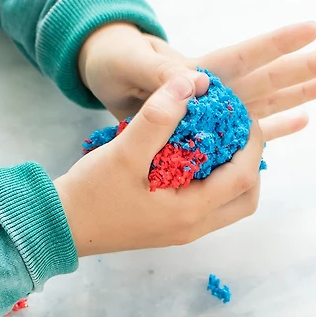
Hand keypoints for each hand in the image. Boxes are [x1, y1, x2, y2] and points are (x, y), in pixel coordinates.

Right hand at [55, 76, 264, 255]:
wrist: (64, 227)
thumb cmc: (92, 194)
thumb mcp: (124, 152)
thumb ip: (157, 118)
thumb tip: (189, 85)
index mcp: (189, 211)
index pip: (242, 177)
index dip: (251, 144)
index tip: (242, 115)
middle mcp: (193, 227)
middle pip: (245, 199)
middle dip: (250, 164)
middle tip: (237, 133)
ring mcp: (184, 231)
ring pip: (230, 207)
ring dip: (235, 176)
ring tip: (218, 143)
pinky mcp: (173, 229)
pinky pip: (211, 209)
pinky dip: (216, 185)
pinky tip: (196, 159)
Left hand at [79, 20, 315, 136]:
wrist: (106, 78)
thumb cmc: (113, 64)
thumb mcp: (129, 65)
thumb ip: (159, 73)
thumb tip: (196, 82)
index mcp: (199, 70)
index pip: (245, 56)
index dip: (277, 47)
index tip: (312, 31)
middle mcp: (218, 87)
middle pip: (269, 76)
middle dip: (306, 68)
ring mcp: (220, 107)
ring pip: (269, 100)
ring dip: (302, 93)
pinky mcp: (214, 127)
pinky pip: (251, 130)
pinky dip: (276, 127)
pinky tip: (302, 121)